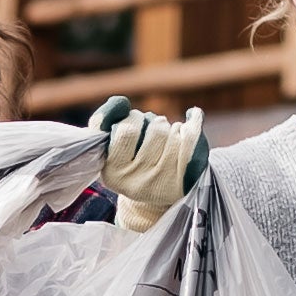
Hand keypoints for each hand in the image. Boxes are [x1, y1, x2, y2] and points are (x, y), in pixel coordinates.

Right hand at [90, 95, 209, 232]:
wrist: (155, 193)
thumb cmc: (130, 160)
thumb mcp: (110, 146)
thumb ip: (103, 121)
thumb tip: (121, 103)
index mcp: (113, 172)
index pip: (127, 130)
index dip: (134, 118)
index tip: (136, 122)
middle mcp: (136, 182)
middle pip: (155, 130)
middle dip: (155, 121)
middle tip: (154, 129)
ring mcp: (162, 183)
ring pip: (173, 132)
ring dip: (172, 126)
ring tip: (168, 135)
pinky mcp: (184, 181)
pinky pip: (192, 140)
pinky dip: (192, 123)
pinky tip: (192, 121)